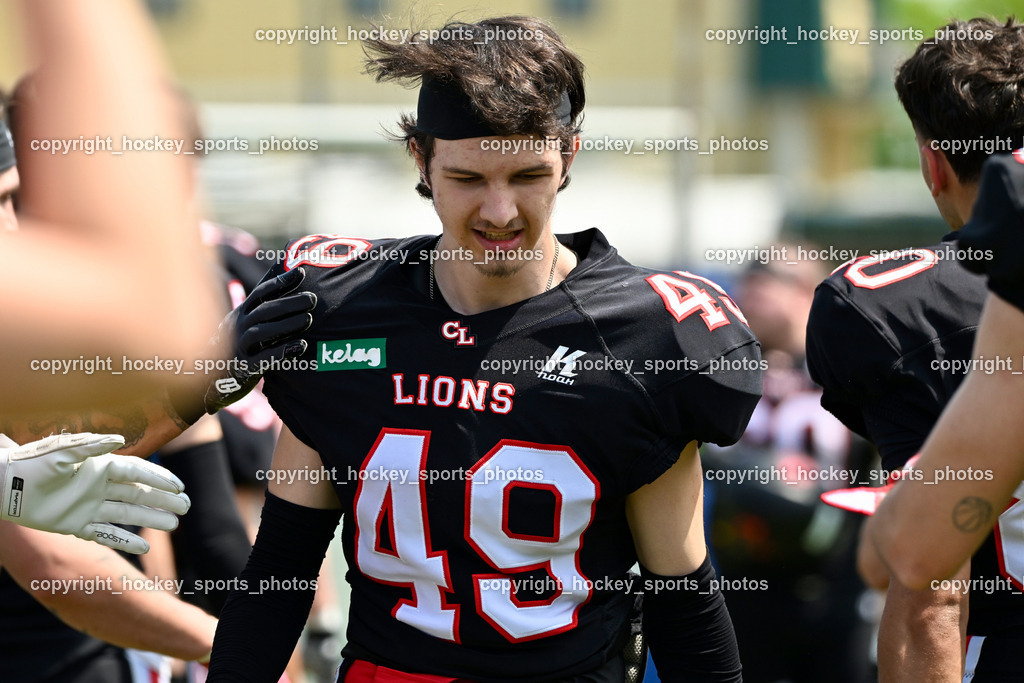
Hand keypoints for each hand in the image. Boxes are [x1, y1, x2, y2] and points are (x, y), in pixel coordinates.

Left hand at [0, 432, 190, 552]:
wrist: (6, 486)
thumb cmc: (33, 463)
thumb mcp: (62, 451)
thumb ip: (91, 446)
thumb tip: (120, 440)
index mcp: (100, 467)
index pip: (137, 473)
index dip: (159, 479)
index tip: (179, 487)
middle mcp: (100, 487)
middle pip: (139, 494)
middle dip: (163, 500)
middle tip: (186, 506)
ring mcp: (90, 507)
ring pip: (128, 515)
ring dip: (151, 519)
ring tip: (174, 524)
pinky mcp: (77, 525)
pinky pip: (106, 535)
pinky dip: (124, 541)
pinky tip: (143, 547)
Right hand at [171, 267, 316, 423]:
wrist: (207, 378)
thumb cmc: (236, 347)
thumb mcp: (243, 324)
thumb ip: (261, 310)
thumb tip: (288, 289)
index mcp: (240, 314)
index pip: (261, 293)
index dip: (280, 282)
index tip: (301, 272)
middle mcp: (238, 327)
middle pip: (264, 310)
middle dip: (289, 303)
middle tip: (313, 298)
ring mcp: (238, 347)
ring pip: (262, 332)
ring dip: (287, 325)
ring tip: (309, 320)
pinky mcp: (243, 368)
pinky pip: (263, 358)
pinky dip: (282, 351)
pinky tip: (301, 346)